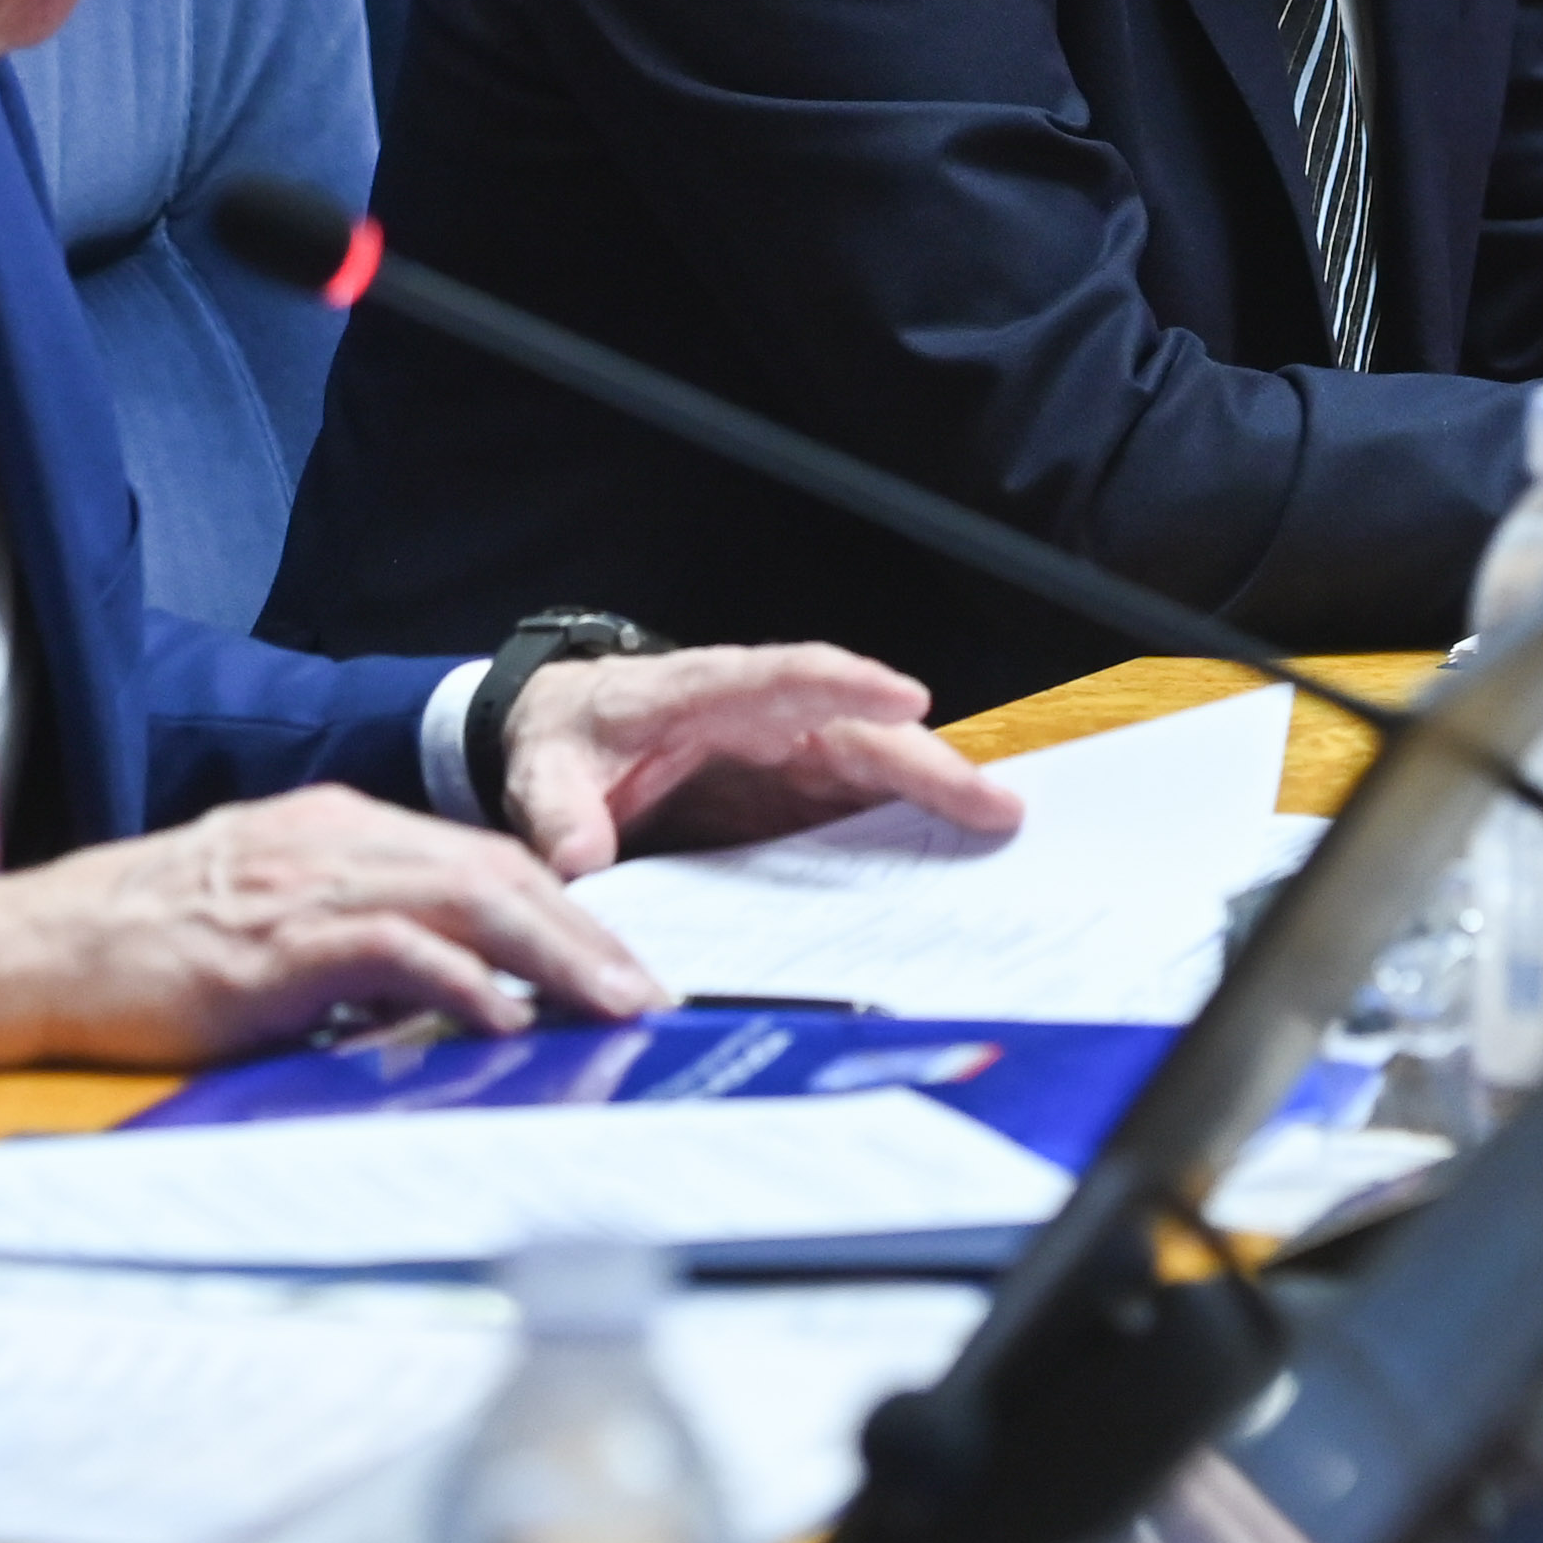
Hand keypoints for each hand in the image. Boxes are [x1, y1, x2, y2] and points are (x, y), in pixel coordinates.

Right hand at [0, 785, 670, 1066]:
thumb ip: (346, 948)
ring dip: (553, 956)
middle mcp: (330, 840)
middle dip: (584, 933)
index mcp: (331, 830)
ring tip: (611, 1007)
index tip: (616, 966)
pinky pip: (390, 948)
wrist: (25, 952)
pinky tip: (504, 1016)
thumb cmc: (133, 952)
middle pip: (494, 869)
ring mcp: (301, 885)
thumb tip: (440, 1004)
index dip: (559, 909)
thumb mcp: (260, 931)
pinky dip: (459, 979)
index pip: (477, 857)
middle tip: (647, 995)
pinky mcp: (270, 943)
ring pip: (466, 897)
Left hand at [500, 642, 1020, 870]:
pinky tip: (951, 867)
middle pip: (857, 729)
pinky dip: (907, 831)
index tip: (905, 700)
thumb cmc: (564, 743)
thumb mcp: (543, 773)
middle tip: (993, 805)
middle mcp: (762, 716)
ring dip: (934, 797)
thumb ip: (559, 812)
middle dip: (925, 763)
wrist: (567, 739)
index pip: (783, 675)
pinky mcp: (796, 796)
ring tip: (999, 833)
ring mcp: (787, 754)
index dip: (846, 686)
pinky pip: (861, 806)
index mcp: (701, 692)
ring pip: (874, 767)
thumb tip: (580, 858)